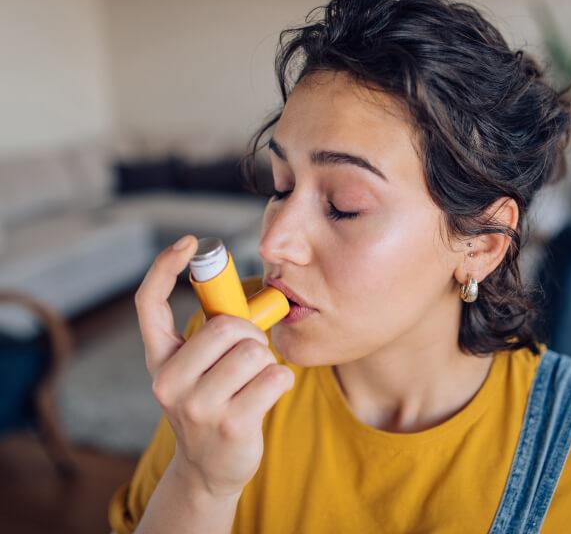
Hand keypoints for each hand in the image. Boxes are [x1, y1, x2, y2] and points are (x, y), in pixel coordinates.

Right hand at [134, 235, 294, 497]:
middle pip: (226, 327)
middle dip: (250, 335)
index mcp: (159, 360)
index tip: (190, 242)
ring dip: (266, 361)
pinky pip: (275, 377)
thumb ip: (211, 337)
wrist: (211, 469)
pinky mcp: (230, 425)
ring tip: (254, 380)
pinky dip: (281, 381)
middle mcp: (167, 382)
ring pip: (254, 353)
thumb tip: (252, 295)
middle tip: (249, 353)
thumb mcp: (197, 372)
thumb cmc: (213, 403)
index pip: (149, 304)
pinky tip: (266, 396)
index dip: (165, 267)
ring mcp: (196, 407)